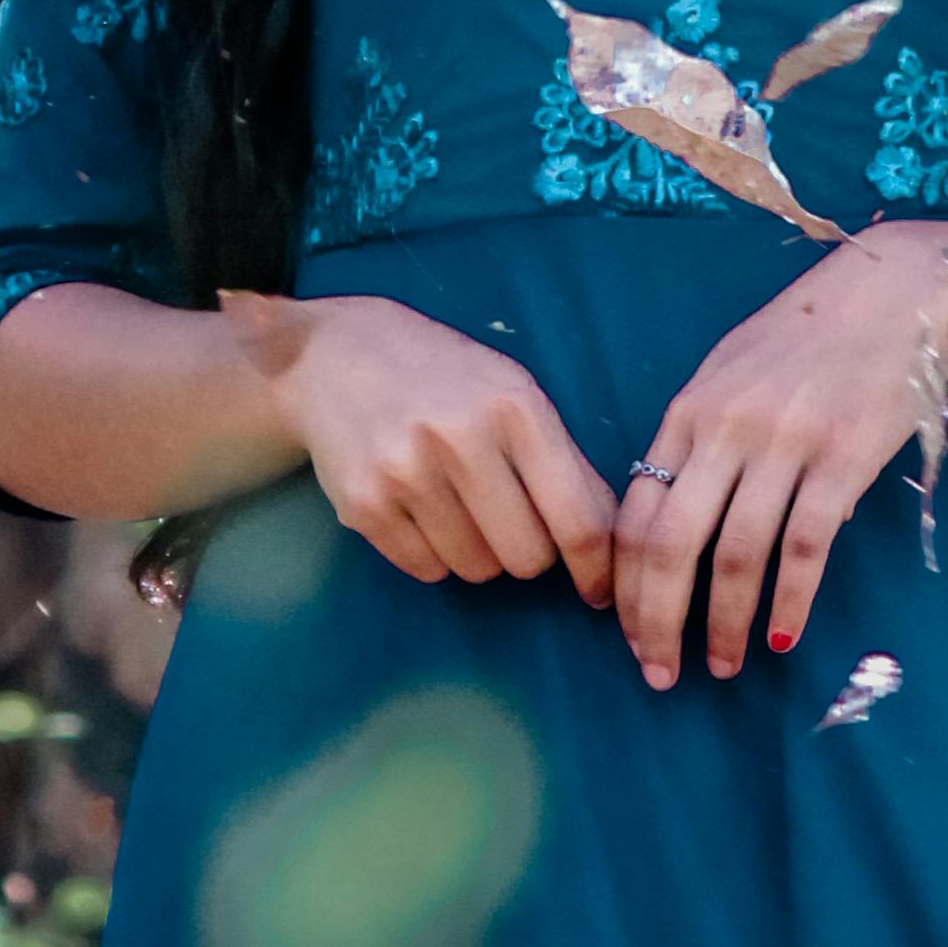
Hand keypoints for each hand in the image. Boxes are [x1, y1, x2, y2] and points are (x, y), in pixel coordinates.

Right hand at [222, 287, 617, 603]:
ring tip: (456, 499)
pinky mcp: (364, 506)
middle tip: (508, 516)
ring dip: (477, 551)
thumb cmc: (447, 378)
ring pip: (475, 569)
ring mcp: (406, 474)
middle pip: (526, 558)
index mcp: (515, 408)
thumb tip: (609, 543)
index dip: (595, 567)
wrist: (339, 356)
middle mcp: (460, 439)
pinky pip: (426, 570)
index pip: (576, 518)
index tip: (598, 590)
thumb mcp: (515, 395)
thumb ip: (563, 463)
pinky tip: (420, 505)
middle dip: (527, 550)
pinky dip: (433, 552)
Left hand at [611, 222, 947, 687]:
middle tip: (660, 674)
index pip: (635, 513)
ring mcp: (785, 444)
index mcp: (688, 411)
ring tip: (723, 666)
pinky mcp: (843, 459)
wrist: (892, 298)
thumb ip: (696, 438)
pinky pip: (806, 547)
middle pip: (672, 544)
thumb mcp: (729, 373)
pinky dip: (789, 602)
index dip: (626, 585)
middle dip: (657, 621)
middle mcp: (726, 429)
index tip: (627, 633)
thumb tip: (663, 516)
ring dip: (725, 624)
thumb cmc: (805, 339)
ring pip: (738, 556)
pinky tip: (782, 639)